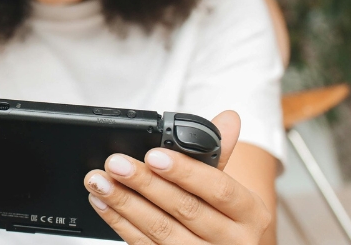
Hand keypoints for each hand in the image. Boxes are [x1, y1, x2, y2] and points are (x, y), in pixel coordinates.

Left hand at [84, 111, 272, 243]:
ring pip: (160, 230)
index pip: (218, 189)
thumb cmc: (225, 215)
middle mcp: (232, 240)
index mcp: (250, 213)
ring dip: (124, 203)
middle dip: (145, 183)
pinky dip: (120, 223)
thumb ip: (220, 153)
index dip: (184, 172)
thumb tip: (228, 117)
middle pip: (185, 209)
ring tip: (100, 181)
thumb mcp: (230, 186)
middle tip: (115, 163)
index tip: (153, 155)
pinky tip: (103, 204)